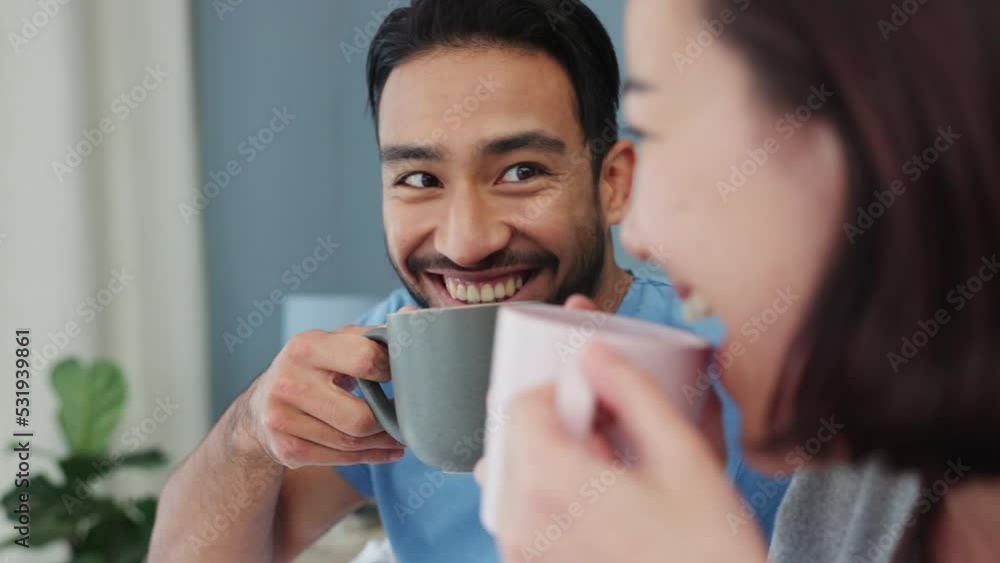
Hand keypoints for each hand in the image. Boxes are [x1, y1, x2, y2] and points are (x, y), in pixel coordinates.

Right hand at [234, 311, 410, 468]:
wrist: (261, 403)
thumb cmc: (313, 367)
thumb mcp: (337, 342)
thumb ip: (374, 334)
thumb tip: (413, 316)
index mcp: (307, 347)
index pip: (366, 359)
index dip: (391, 371)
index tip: (404, 377)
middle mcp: (289, 382)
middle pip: (360, 417)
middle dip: (391, 421)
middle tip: (409, 417)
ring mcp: (283, 419)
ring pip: (352, 442)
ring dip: (385, 442)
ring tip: (402, 435)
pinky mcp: (285, 449)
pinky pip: (341, 460)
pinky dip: (371, 456)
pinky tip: (387, 450)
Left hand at [486, 341, 766, 562]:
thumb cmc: (707, 553)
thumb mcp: (685, 459)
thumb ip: (636, 394)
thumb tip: (596, 353)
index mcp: (549, 481)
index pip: (520, 405)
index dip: (560, 389)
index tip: (599, 398)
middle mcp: (522, 521)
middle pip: (516, 440)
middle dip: (558, 425)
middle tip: (613, 437)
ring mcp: (524, 555)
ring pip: (518, 479)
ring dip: (554, 462)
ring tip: (612, 478)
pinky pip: (525, 518)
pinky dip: (551, 499)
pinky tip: (601, 509)